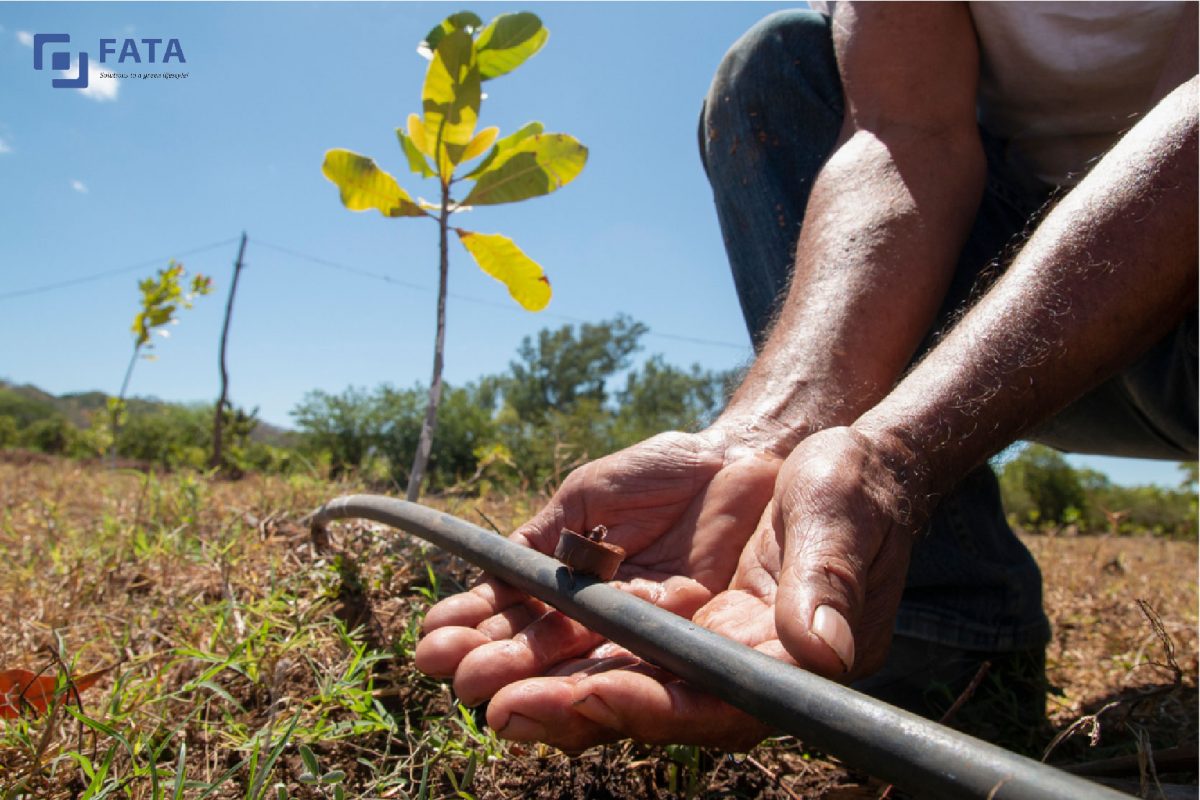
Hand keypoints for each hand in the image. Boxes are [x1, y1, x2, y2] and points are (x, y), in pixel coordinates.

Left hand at [414, 426, 922, 750]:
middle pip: (613, 690)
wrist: (800, 451)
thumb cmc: (844, 492)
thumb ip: (826, 585)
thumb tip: (821, 650)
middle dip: (547, 695)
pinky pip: (552, 598)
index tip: (586, 695)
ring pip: (570, 652)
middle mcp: (689, 652)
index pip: (693, 701)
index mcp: (756, 660)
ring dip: (506, 658)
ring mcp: (645, 615)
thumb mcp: (841, 522)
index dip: (638, 703)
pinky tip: (451, 617)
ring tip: (441, 657)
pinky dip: (502, 607)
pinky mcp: (612, 573)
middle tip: (486, 697)